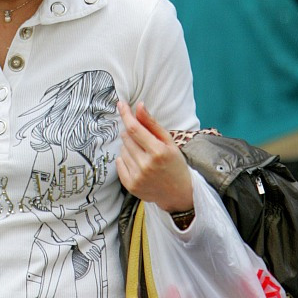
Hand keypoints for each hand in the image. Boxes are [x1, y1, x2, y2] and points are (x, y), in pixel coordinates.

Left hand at [116, 99, 193, 214]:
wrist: (178, 193)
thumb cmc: (175, 163)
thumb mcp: (169, 141)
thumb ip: (152, 123)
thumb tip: (139, 106)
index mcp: (158, 152)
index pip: (134, 129)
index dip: (126, 114)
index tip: (120, 104)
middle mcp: (146, 165)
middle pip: (126, 138)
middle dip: (132, 134)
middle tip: (144, 140)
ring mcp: (137, 177)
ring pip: (122, 150)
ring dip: (130, 147)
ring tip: (144, 155)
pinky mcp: (131, 185)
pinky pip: (119, 163)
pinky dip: (125, 159)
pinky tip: (138, 163)